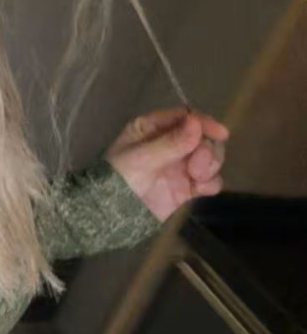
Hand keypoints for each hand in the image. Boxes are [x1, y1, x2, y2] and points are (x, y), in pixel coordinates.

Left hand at [104, 107, 229, 221]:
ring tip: (196, 178)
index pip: (184, 117)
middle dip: (206, 149)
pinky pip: (210, 180)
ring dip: (210, 165)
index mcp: (152, 128)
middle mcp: (169, 143)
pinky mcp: (187, 187)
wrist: (114, 216)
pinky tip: (200, 189)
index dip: (203, 123)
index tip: (220, 133)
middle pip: (202, 137)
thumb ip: (171, 142)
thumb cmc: (119, 180)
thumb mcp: (141, 158)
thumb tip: (197, 122)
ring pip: (209, 157)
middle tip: (197, 167)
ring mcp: (179, 165)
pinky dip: (211, 183)